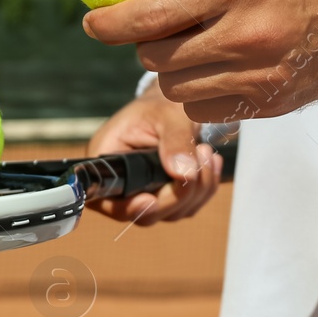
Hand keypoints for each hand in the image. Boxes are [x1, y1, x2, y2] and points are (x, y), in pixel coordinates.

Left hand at [82, 0, 317, 122]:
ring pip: (179, 88)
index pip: (154, 13)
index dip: (110, 23)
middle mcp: (253, 33)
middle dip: (143, 43)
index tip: (91, 21)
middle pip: (159, 57)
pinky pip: (210, 109)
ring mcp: (265, 73)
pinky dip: (201, 91)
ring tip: (186, 42)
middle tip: (148, 26)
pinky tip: (215, 64)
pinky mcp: (276, 102)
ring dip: (170, 69)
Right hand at [86, 80, 224, 224]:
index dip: (129, 207)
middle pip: (145, 214)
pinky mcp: (164, 196)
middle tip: (201, 156)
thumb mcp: (168, 115)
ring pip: (170, 213)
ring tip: (206, 152)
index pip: (109, 200)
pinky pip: (186, 207)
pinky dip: (204, 189)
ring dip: (198, 189)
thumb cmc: (162, 104)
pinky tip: (210, 163)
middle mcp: (121, 184)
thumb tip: (184, 173)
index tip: (150, 200)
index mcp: (107, 161)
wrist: (173, 103)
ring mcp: (143, 193)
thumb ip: (175, 142)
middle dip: (179, 193)